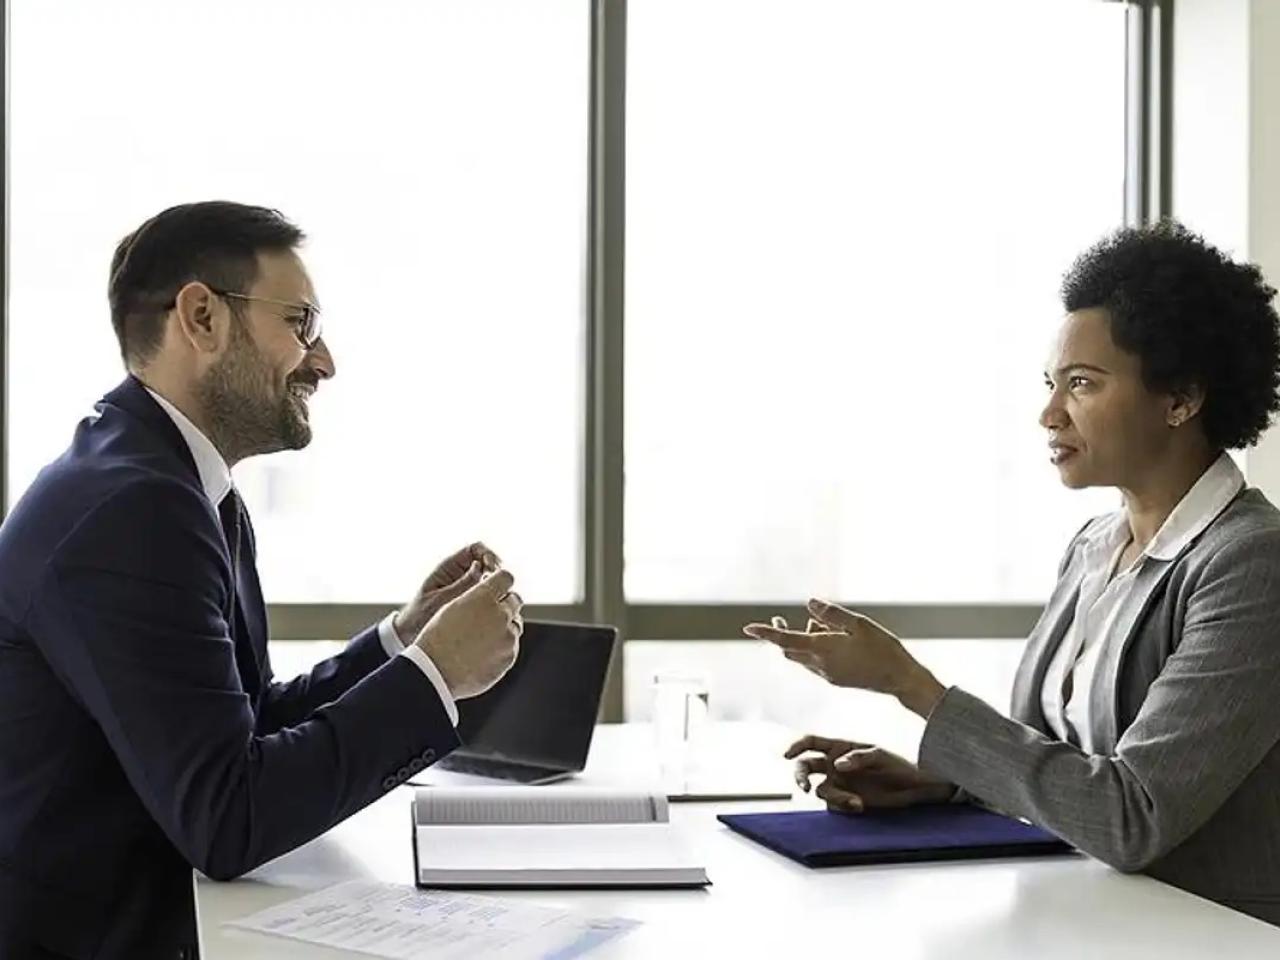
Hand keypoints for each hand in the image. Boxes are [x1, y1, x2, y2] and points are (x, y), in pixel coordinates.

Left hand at [393, 542, 503, 642]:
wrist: (409, 635)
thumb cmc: (419, 617)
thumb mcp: (441, 600)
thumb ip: (462, 586)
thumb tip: (485, 571)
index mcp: (449, 567)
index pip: (476, 549)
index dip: (489, 554)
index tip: (495, 569)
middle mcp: (460, 575)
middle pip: (488, 562)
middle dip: (497, 572)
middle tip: (499, 586)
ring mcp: (467, 588)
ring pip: (491, 580)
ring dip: (498, 587)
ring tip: (498, 600)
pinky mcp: (472, 603)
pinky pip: (488, 596)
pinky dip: (495, 599)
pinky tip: (496, 610)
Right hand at [413, 568, 522, 698]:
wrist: (434, 672)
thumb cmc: (436, 640)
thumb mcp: (452, 606)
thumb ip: (476, 597)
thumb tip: (491, 595)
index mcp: (484, 597)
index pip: (506, 577)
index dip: (501, 581)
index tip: (498, 586)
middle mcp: (500, 614)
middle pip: (515, 600)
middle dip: (505, 603)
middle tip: (490, 613)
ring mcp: (507, 637)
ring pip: (515, 624)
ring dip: (505, 625)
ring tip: (483, 636)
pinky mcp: (509, 656)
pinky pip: (512, 645)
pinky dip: (502, 646)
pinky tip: (483, 652)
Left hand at [743, 599, 945, 716]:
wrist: (900, 680)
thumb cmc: (883, 649)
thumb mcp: (859, 624)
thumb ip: (832, 615)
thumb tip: (809, 604)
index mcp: (823, 650)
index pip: (786, 640)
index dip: (767, 632)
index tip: (748, 628)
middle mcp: (820, 665)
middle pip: (789, 650)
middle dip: (782, 635)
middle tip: (780, 619)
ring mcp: (827, 675)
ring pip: (802, 657)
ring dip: (803, 640)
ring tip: (821, 624)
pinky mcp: (836, 679)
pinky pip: (815, 664)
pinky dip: (815, 649)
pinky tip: (833, 638)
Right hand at [786, 734, 955, 812]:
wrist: (913, 789)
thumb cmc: (898, 765)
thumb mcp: (880, 756)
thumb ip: (857, 757)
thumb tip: (837, 764)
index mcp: (839, 747)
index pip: (810, 742)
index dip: (796, 747)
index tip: (787, 755)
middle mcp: (834, 765)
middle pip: (805, 767)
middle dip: (800, 777)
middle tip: (805, 788)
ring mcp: (839, 783)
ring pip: (821, 790)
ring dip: (834, 797)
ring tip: (855, 802)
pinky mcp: (846, 801)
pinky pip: (833, 805)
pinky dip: (843, 806)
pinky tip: (860, 806)